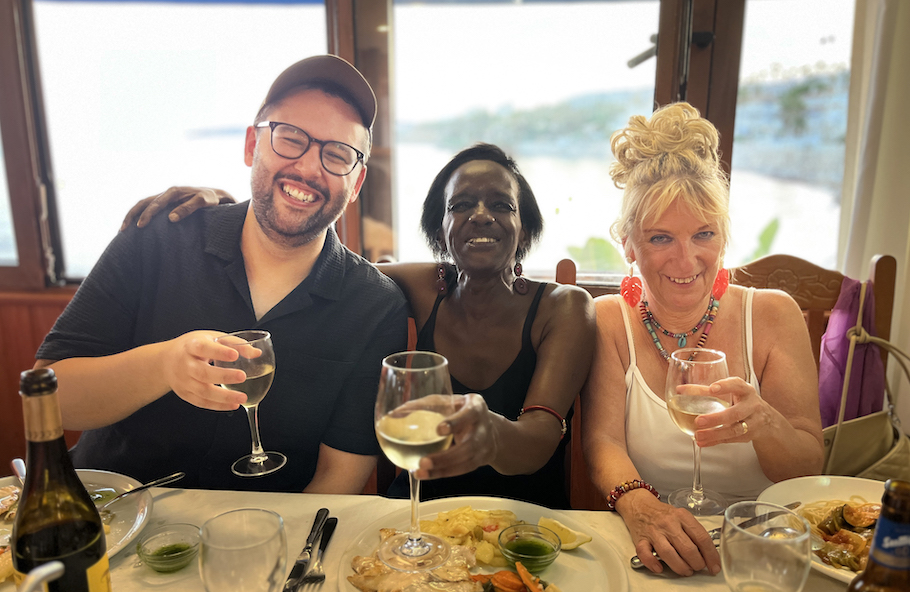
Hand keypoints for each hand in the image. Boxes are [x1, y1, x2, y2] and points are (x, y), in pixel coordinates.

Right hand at [120, 187, 235, 229]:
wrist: (216, 195)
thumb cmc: (211, 199)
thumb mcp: (203, 202)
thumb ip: (188, 208)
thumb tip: (170, 218)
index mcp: (174, 192)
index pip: (155, 203)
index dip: (147, 215)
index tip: (140, 226)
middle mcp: (167, 193)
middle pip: (144, 202)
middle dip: (132, 215)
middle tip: (123, 230)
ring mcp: (165, 197)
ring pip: (143, 204)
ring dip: (133, 215)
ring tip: (123, 230)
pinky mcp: (167, 203)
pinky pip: (149, 208)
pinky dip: (140, 215)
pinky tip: (135, 227)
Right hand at [161, 331, 248, 410]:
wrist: (166, 360)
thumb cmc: (194, 346)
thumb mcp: (211, 338)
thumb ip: (234, 344)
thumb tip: (256, 353)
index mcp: (191, 345)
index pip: (203, 348)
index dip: (218, 352)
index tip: (234, 355)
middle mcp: (185, 364)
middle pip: (203, 372)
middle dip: (224, 376)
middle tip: (242, 377)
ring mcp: (184, 381)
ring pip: (203, 391)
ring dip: (224, 397)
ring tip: (243, 397)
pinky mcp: (185, 394)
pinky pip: (201, 402)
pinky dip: (218, 406)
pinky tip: (233, 405)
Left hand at [415, 394, 496, 479]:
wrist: (490, 428)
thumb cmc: (461, 410)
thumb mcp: (449, 401)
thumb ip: (425, 405)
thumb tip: (394, 413)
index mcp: (476, 407)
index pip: (469, 414)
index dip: (455, 423)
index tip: (439, 430)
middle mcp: (483, 428)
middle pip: (469, 446)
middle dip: (446, 457)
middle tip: (423, 462)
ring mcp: (483, 447)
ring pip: (465, 463)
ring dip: (442, 470)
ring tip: (419, 472)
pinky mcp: (479, 461)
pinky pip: (461, 470)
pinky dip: (442, 473)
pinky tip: (426, 474)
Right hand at [620, 491, 720, 575]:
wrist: (638, 504)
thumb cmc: (662, 513)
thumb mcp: (681, 516)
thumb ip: (693, 532)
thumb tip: (708, 553)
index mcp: (682, 516)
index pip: (702, 538)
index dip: (711, 555)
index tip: (714, 566)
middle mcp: (668, 523)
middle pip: (688, 548)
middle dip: (697, 563)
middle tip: (698, 567)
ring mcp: (654, 532)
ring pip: (669, 554)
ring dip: (681, 567)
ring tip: (685, 570)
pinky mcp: (641, 539)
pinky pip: (645, 554)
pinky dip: (653, 563)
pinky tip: (659, 567)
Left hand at [694, 377, 770, 445]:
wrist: (766, 419)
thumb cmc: (741, 401)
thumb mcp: (730, 392)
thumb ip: (705, 391)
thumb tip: (679, 390)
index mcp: (745, 390)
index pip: (737, 385)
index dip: (725, 386)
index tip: (712, 388)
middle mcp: (752, 405)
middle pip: (736, 413)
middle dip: (716, 418)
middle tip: (698, 421)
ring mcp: (753, 422)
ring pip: (735, 430)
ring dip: (714, 434)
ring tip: (698, 435)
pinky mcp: (749, 436)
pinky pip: (731, 440)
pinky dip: (716, 441)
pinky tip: (703, 442)